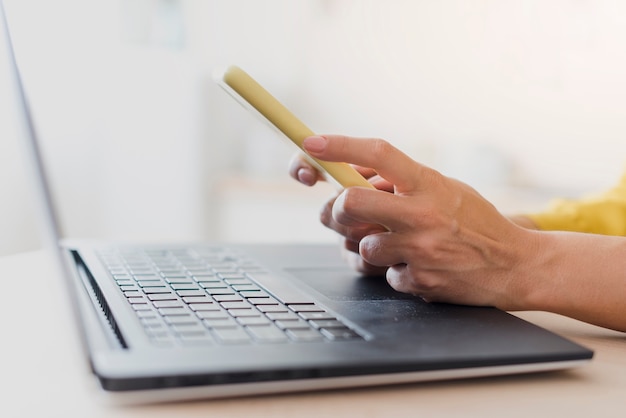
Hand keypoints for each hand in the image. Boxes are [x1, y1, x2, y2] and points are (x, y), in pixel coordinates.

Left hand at [300, 134, 536, 309]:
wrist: (514, 264)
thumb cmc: (474, 222)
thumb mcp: (443, 188)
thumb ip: (402, 183)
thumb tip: (353, 178)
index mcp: (428, 183)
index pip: (378, 153)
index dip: (340, 146)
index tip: (311, 143)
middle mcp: (422, 213)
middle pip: (351, 201)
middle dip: (336, 209)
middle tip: (341, 212)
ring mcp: (420, 248)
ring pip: (361, 245)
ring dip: (370, 246)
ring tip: (397, 244)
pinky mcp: (420, 279)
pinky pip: (384, 274)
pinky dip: (394, 270)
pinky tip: (417, 264)